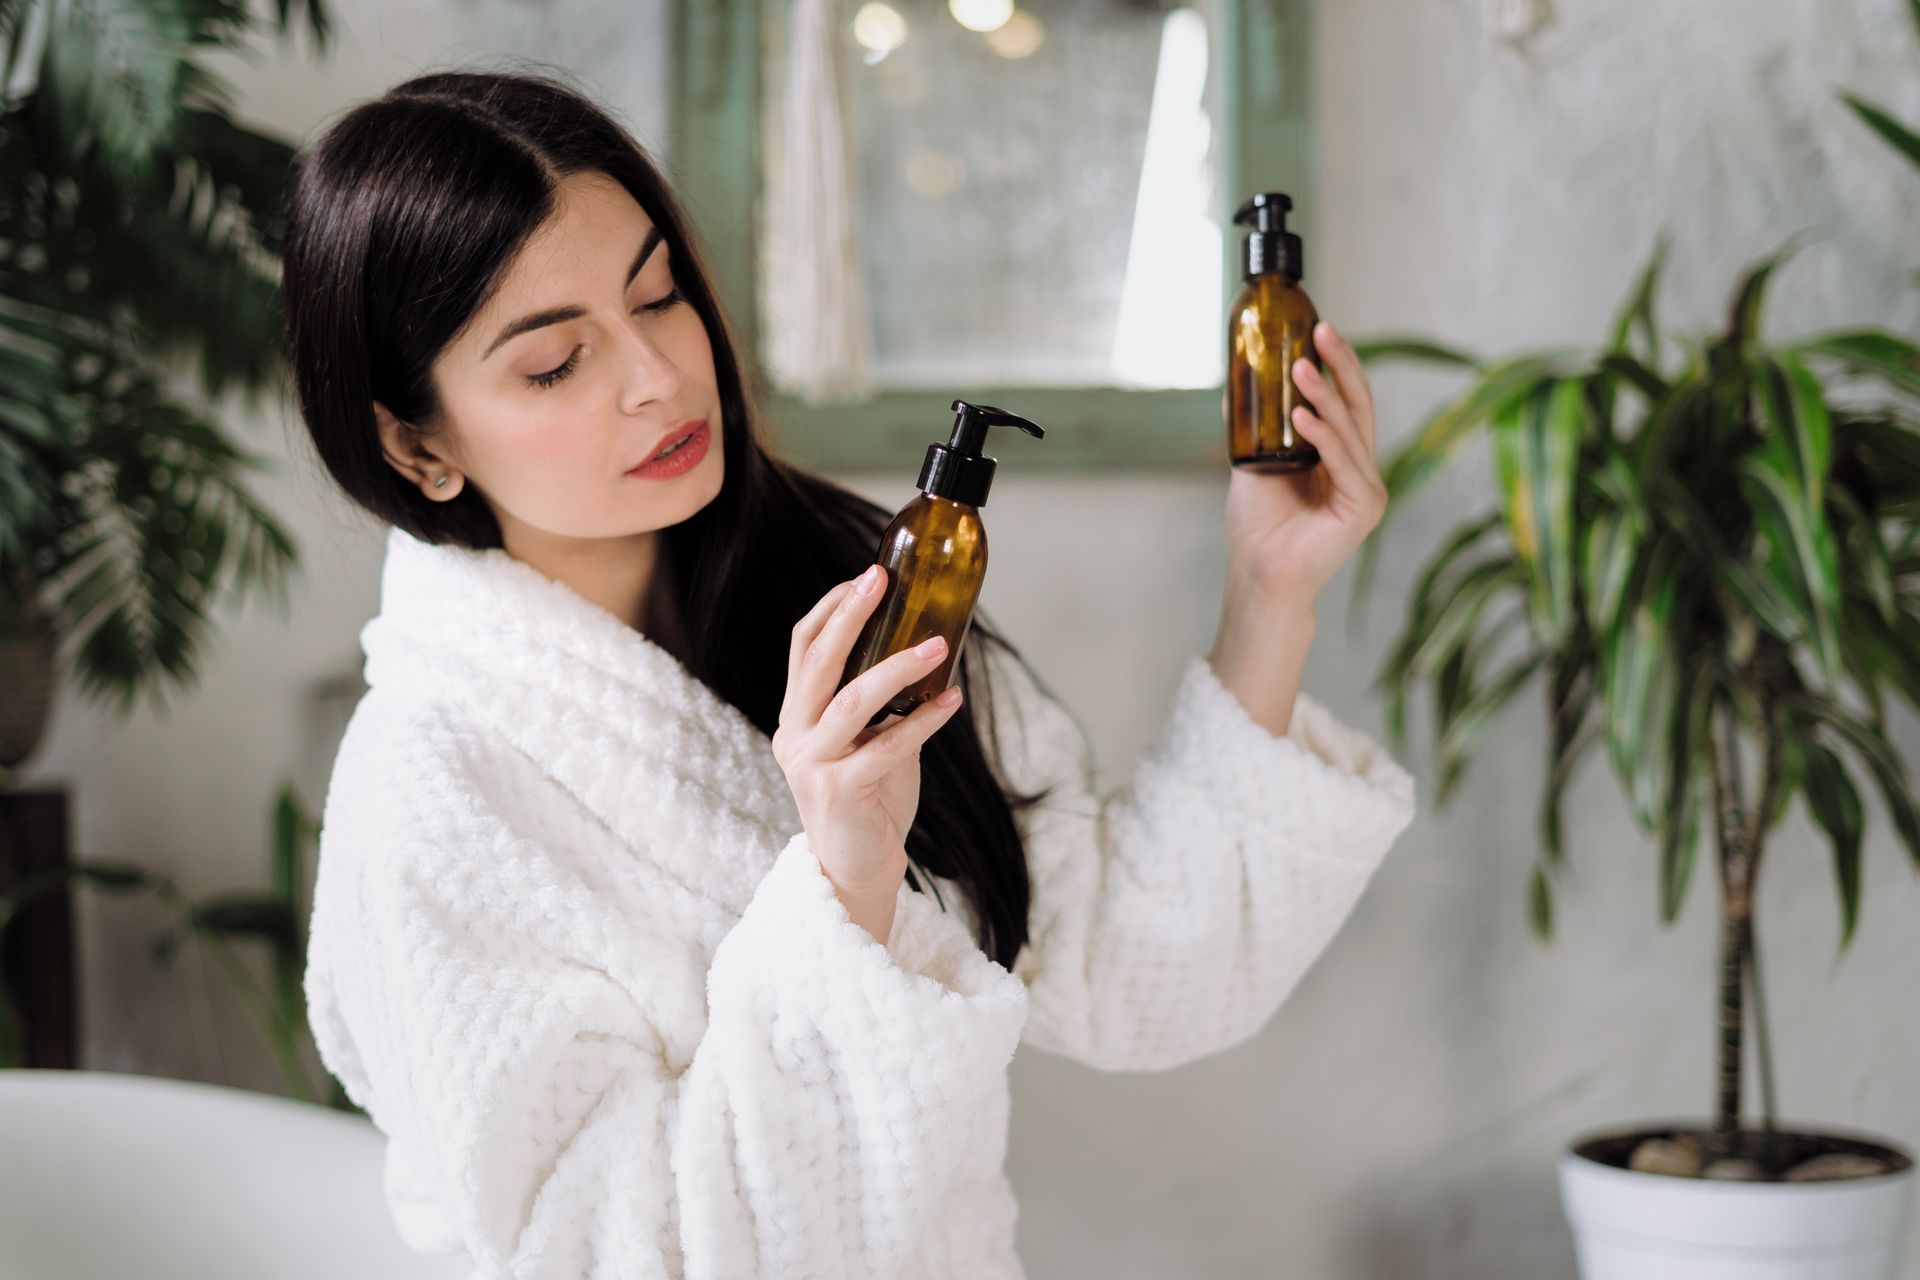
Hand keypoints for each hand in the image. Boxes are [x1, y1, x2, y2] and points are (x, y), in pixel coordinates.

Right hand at [772, 565, 963, 933]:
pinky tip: (953, 702)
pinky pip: (887, 746)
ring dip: (897, 668)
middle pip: (817, 661)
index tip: (868, 575)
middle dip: (849, 615)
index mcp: (796, 716)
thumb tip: (929, 649)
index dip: (832, 608)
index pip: (802, 647)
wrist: (856, 871)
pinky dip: (924, 721)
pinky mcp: (841, 791)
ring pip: (852, 700)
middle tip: (882, 580)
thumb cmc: (869, 801)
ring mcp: (813, 764)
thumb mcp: (868, 742)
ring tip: (937, 645)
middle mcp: (795, 735)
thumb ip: (882, 704)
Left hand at [1224, 320, 1388, 604]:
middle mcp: (1360, 469)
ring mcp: (1367, 488)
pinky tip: (1302, 415)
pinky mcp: (1364, 508)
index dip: (1336, 364)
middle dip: (1340, 364)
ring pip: (1349, 429)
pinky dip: (1323, 436)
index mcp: (1340, 457)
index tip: (1318, 329)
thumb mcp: (1256, 461)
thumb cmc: (1259, 525)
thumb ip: (1258, 426)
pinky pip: (1344, 462)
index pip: (1345, 401)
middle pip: (1357, 405)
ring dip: (1324, 395)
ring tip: (1300, 368)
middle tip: (1322, 331)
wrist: (1259, 574)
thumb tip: (1241, 379)